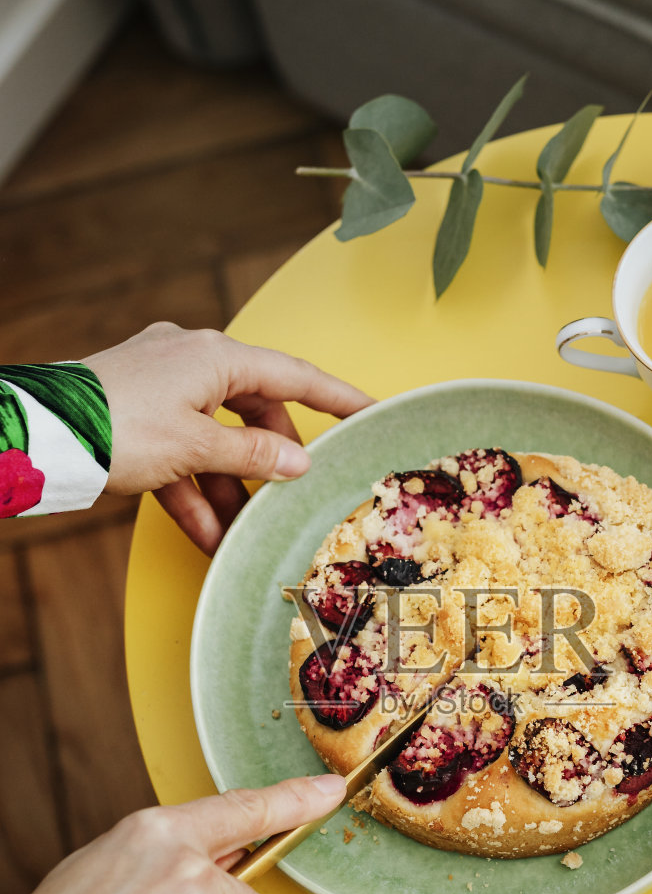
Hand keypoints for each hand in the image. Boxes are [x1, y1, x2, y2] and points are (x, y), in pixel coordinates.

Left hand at [84, 323, 371, 553]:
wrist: (38, 436)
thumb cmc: (118, 427)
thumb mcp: (194, 447)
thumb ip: (251, 457)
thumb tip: (296, 464)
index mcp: (214, 356)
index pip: (293, 375)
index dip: (336, 398)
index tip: (371, 412)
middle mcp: (190, 363)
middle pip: (252, 413)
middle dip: (268, 463)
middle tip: (289, 497)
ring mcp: (160, 389)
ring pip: (213, 442)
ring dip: (228, 491)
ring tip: (242, 535)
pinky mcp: (135, 417)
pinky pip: (179, 457)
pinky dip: (194, 493)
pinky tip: (207, 537)